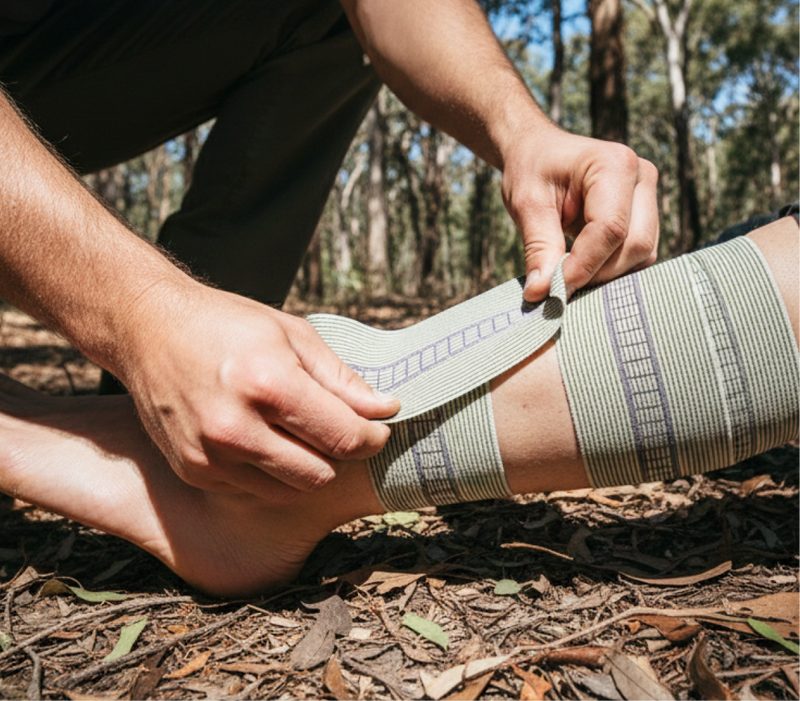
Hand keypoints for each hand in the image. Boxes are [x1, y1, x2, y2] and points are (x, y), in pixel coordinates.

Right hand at [118, 283, 400, 504]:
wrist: (148, 328)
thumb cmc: (228, 324)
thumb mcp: (293, 334)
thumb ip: (341, 379)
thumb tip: (386, 410)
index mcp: (268, 383)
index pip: (342, 437)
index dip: (372, 437)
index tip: (378, 428)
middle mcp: (236, 427)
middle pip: (321, 473)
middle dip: (340, 454)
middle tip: (338, 429)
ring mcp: (210, 455)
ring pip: (290, 489)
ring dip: (306, 466)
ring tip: (297, 430)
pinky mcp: (193, 471)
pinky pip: (255, 488)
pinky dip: (270, 470)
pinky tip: (262, 437)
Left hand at [501, 124, 659, 301]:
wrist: (539, 152)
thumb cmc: (532, 170)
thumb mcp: (526, 205)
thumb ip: (539, 248)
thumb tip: (541, 293)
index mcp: (614, 164)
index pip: (610, 229)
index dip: (584, 265)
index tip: (553, 289)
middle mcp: (642, 177)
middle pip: (635, 245)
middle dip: (597, 273)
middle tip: (557, 285)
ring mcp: (649, 196)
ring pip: (642, 254)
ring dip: (605, 274)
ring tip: (566, 273)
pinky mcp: (646, 214)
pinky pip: (638, 254)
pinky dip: (611, 268)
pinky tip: (581, 266)